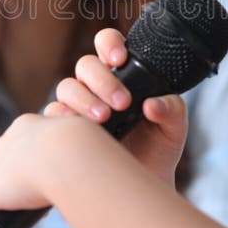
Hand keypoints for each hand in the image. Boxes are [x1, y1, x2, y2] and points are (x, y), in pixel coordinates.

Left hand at [0, 113, 88, 216]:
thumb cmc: (82, 147)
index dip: (32, 161)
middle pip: (5, 161)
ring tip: (27, 203)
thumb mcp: (81, 137)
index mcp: (26, 125)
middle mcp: (7, 141)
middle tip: (39, 189)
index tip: (47, 172)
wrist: (69, 154)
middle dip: (17, 175)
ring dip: (6, 193)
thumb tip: (80, 158)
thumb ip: (75, 144)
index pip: (21, 145)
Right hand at [43, 28, 188, 186]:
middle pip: (86, 65)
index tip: (120, 58)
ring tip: (104, 119)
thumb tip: (152, 104)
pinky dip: (63, 119)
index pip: (107, 44)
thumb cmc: (158, 149)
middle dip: (102, 80)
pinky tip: (80, 130)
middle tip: (122, 101)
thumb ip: (171, 110)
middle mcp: (96, 86)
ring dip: (84, 100)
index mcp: (123, 74)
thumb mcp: (174, 127)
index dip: (109, 43)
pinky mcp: (63, 130)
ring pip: (67, 88)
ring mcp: (78, 106)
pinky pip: (53, 116)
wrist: (145, 183)